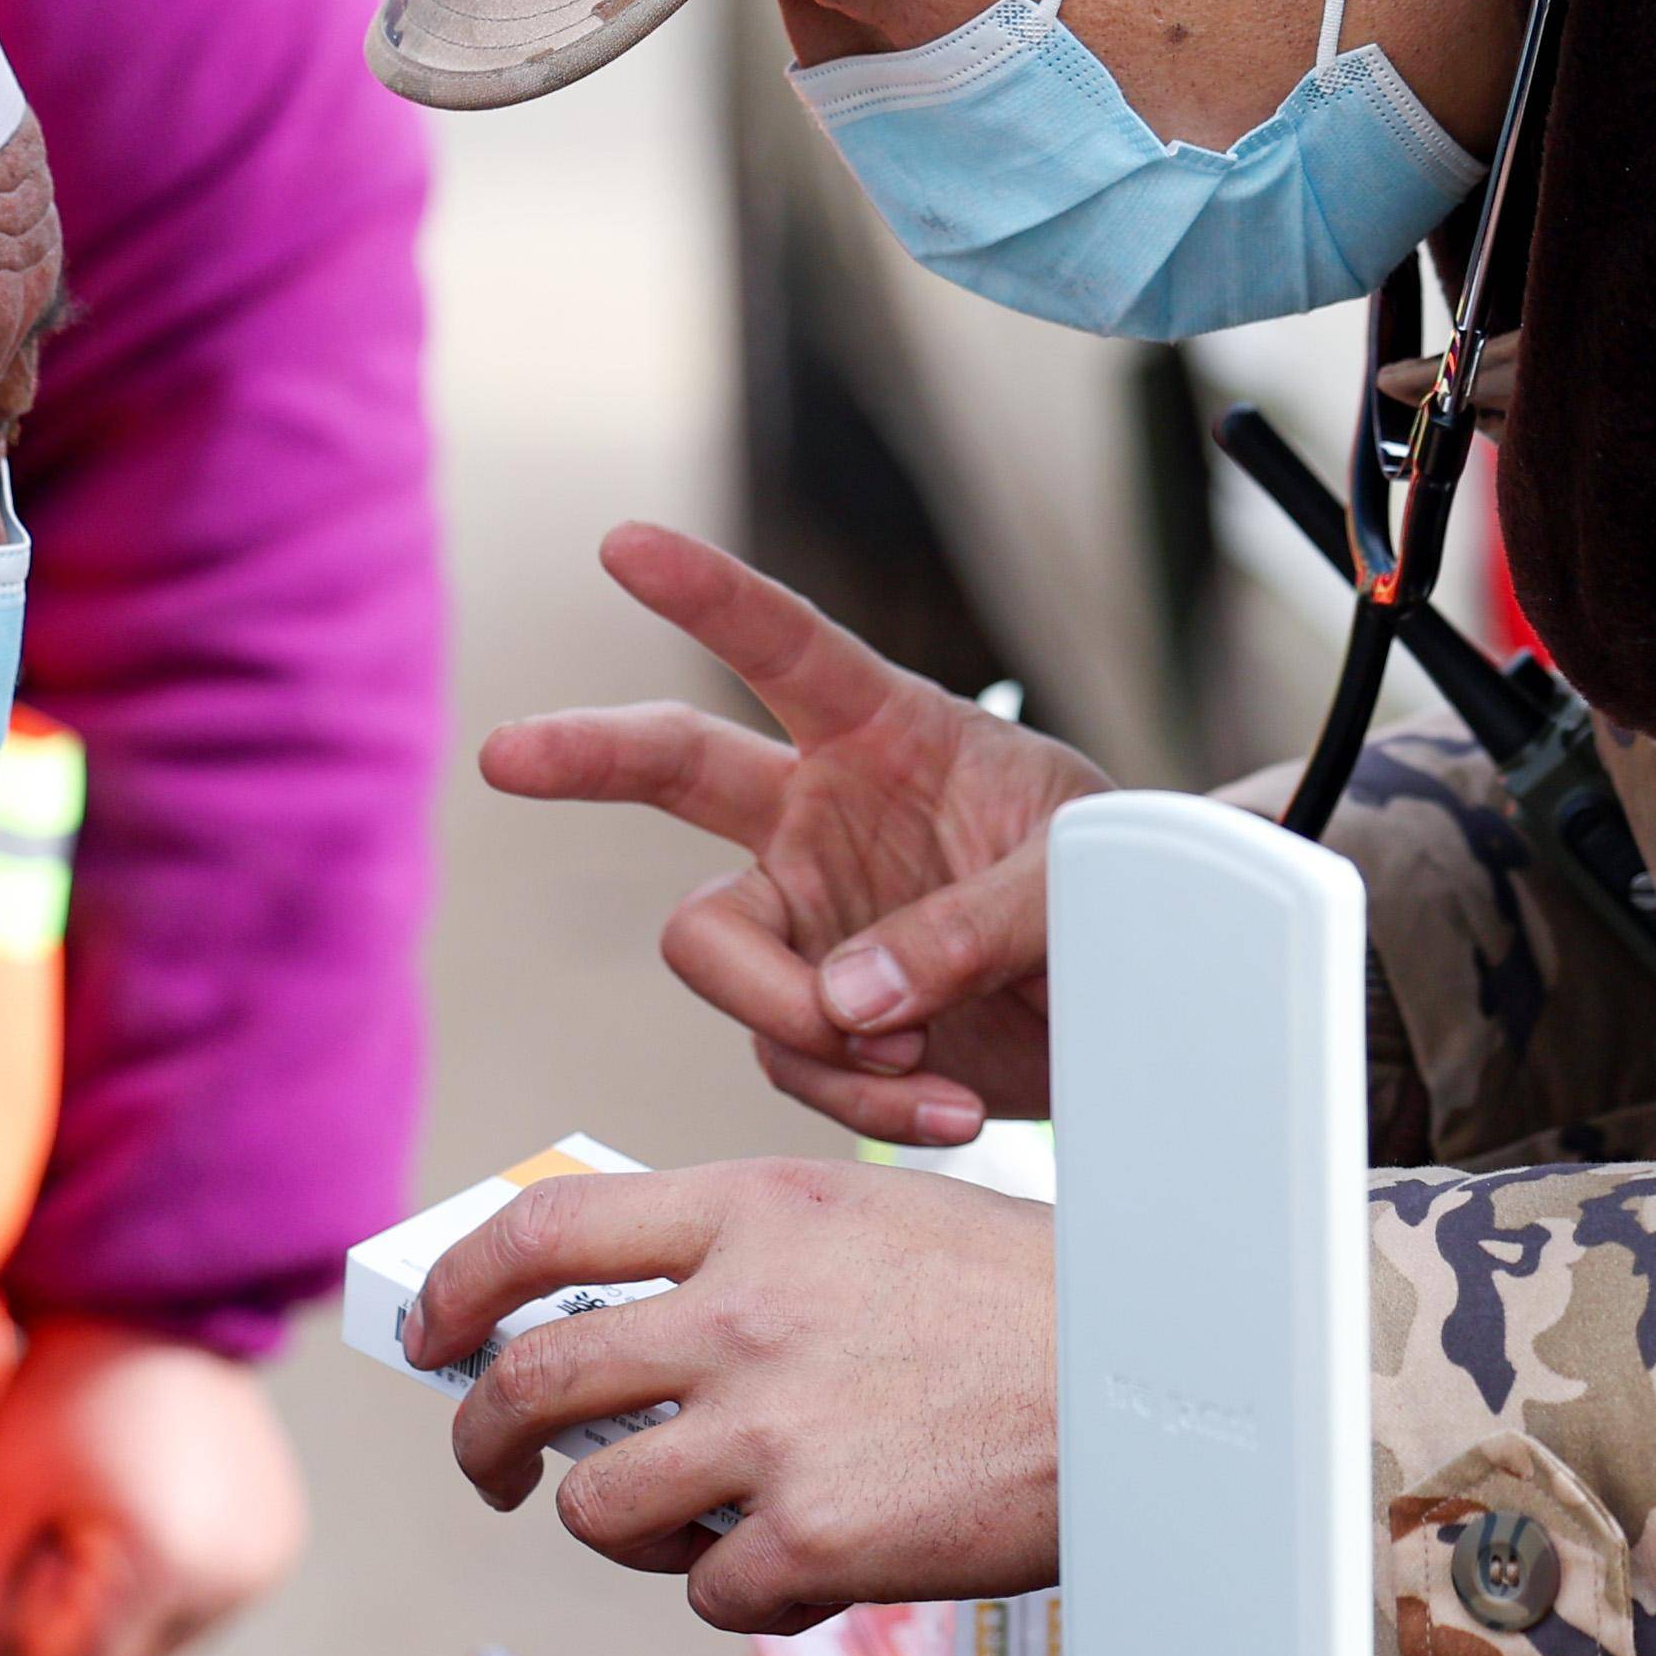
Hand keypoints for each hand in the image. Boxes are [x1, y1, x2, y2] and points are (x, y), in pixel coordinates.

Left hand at [0, 1319, 308, 1655]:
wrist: (155, 1306)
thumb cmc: (59, 1399)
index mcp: (165, 1567)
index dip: (30, 1615)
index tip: (40, 1530)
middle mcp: (234, 1579)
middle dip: (77, 1620)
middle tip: (70, 1521)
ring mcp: (267, 1565)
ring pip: (157, 1647)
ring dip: (121, 1603)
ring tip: (116, 1505)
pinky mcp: (281, 1547)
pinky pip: (199, 1609)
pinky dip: (166, 1579)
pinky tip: (157, 1504)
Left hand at [408, 1159, 1052, 1629]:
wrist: (1143, 1372)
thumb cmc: (1010, 1296)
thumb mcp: (860, 1218)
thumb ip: (738, 1250)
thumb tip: (615, 1313)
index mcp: (751, 1210)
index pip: (541, 1231)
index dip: (457, 1288)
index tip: (435, 1333)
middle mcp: (740, 1312)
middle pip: (532, 1379)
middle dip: (479, 1435)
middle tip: (489, 1464)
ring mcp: (769, 1430)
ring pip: (595, 1503)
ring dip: (614, 1523)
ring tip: (679, 1521)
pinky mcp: (812, 1538)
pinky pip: (706, 1591)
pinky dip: (732, 1590)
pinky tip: (795, 1562)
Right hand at [479, 522, 1100, 1141]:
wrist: (1148, 1009)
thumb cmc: (1123, 895)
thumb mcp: (1078, 883)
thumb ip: (972, 925)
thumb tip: (848, 997)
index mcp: (890, 732)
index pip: (786, 647)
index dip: (706, 595)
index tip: (625, 544)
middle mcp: (823, 814)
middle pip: (673, 768)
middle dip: (583, 756)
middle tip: (507, 754)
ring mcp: (809, 917)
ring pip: (716, 955)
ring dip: (806, 1022)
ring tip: (924, 1055)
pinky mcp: (816, 1019)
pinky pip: (788, 1061)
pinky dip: (860, 1098)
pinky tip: (950, 1110)